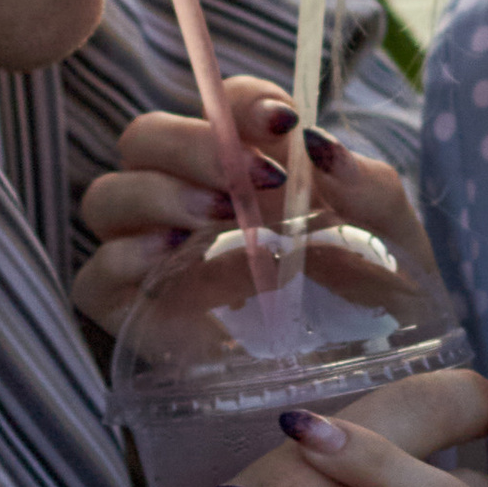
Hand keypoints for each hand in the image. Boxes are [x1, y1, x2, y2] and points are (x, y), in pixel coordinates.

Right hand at [74, 72, 437, 334]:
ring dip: (157, 194)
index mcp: (244, 169)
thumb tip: (321, 144)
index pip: (218, 107)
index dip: (240, 102)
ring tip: (219, 216)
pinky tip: (168, 256)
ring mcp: (152, 257)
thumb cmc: (380, 305)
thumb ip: (370, 189)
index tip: (283, 122)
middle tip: (253, 178)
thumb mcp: (394, 243)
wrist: (375, 384)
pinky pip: (92, 277)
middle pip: (142, 138)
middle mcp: (187, 202)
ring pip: (104, 197)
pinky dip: (122, 259)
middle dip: (193, 143)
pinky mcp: (134, 315)